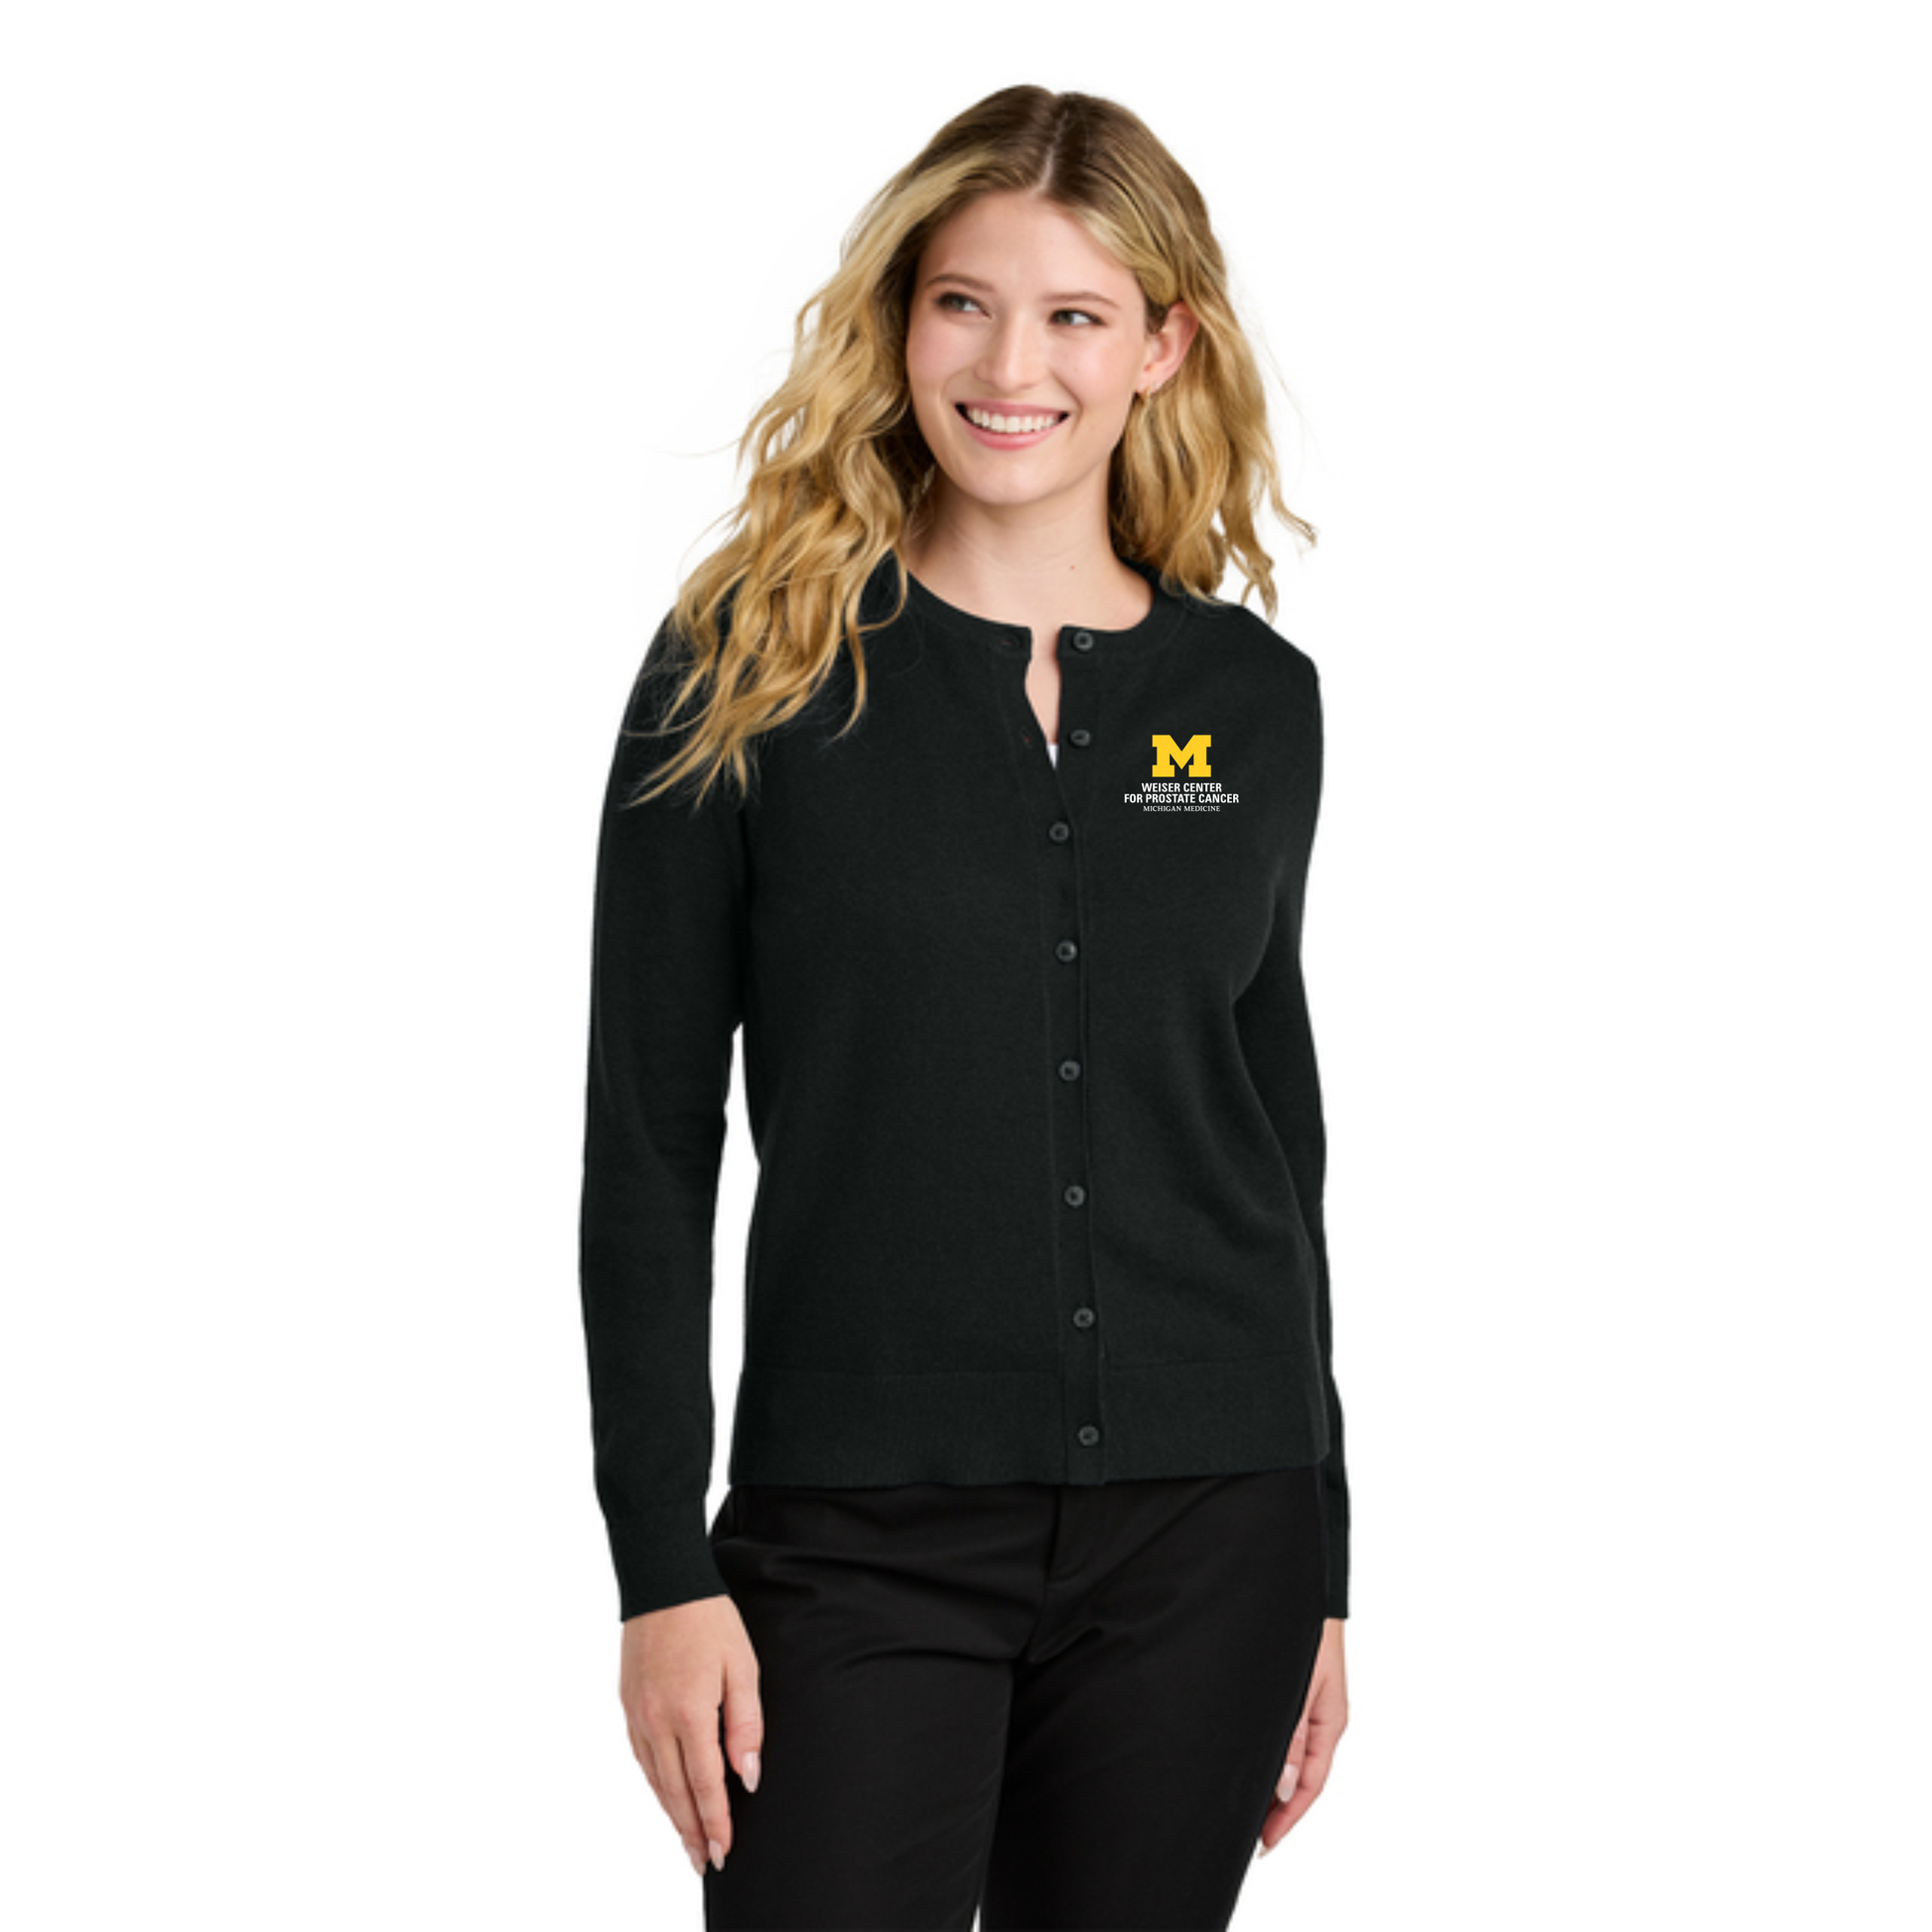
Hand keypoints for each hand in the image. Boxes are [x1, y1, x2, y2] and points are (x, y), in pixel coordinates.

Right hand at [620, 1594, 763, 1878]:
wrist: (663, 1582)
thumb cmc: (710, 1620)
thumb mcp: (743, 1667)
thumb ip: (746, 1725)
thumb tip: (747, 1776)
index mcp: (690, 1714)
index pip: (705, 1785)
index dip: (716, 1822)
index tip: (725, 1850)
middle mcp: (657, 1722)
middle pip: (676, 1792)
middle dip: (692, 1831)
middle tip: (706, 1862)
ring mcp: (637, 1715)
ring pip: (656, 1779)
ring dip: (672, 1814)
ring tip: (688, 1840)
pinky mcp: (628, 1705)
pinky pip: (642, 1757)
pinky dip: (656, 1783)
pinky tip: (666, 1793)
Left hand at [1257, 1617, 1346, 1856]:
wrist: (1301, 1581)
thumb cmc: (1306, 1626)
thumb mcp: (1299, 1685)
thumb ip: (1291, 1735)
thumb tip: (1282, 1788)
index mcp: (1330, 1721)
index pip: (1310, 1785)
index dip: (1287, 1819)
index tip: (1263, 1846)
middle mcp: (1320, 1718)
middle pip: (1298, 1776)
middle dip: (1275, 1808)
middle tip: (1243, 1834)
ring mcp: (1306, 1704)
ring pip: (1287, 1756)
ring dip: (1268, 1782)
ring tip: (1239, 1805)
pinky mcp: (1291, 1689)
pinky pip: (1282, 1733)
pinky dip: (1266, 1753)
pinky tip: (1245, 1759)